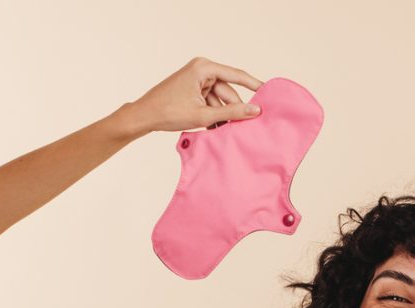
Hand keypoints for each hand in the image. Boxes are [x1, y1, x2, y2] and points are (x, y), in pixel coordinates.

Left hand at [120, 57, 263, 135]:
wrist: (143, 117)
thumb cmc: (168, 112)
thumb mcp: (204, 114)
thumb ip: (232, 112)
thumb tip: (256, 110)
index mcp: (204, 67)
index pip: (237, 75)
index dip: (255, 86)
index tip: (270, 93)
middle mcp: (202, 69)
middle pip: (228, 91)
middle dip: (233, 109)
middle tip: (245, 126)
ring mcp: (197, 80)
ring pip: (221, 100)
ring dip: (223, 116)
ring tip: (225, 132)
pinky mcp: (194, 90)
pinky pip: (212, 102)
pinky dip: (214, 115)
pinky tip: (215, 129)